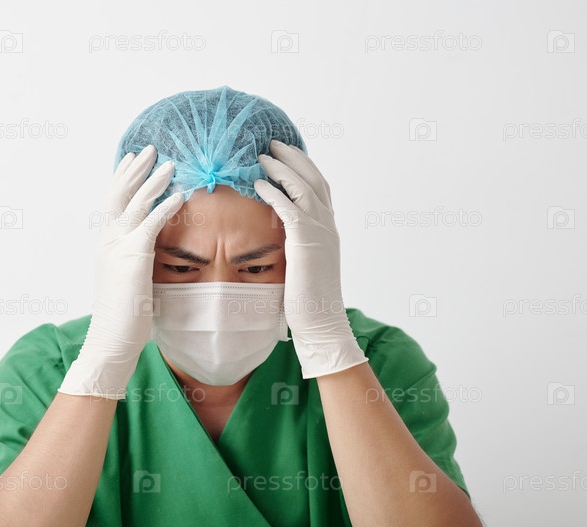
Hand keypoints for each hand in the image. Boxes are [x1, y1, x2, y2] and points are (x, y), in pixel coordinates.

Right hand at [59, 145, 183, 398]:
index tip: (132, 160)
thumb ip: (134, 260)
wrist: (111, 341)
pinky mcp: (133, 258)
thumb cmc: (123, 317)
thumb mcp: (127, 280)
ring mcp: (117, 248)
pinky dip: (165, 207)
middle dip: (135, 169)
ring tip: (168, 162)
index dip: (122, 179)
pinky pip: (151, 224)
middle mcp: (107, 241)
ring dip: (152, 180)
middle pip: (118, 193)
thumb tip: (148, 252)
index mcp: (105, 244)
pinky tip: (180, 195)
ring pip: (134, 203)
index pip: (112, 202)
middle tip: (149, 148)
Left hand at [254, 140, 367, 378]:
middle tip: (274, 143)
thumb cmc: (308, 301)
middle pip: (313, 179)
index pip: (318, 189)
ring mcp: (321, 232)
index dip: (303, 168)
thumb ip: (297, 246)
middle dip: (293, 158)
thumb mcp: (304, 266)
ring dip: (282, 169)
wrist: (321, 323)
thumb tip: (280, 239)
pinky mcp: (306, 242)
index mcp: (328, 230)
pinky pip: (289, 208)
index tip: (286, 155)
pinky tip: (258, 183)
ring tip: (262, 156)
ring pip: (303, 187)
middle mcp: (328, 226)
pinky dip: (274, 192)